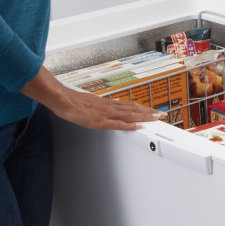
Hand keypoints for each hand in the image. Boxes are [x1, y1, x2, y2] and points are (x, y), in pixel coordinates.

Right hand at [20, 67, 166, 130]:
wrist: (62, 98)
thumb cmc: (72, 101)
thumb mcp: (90, 102)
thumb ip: (102, 105)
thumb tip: (112, 106)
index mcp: (107, 104)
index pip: (129, 106)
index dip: (142, 108)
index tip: (153, 111)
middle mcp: (109, 107)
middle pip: (133, 109)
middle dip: (149, 112)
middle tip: (162, 114)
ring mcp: (105, 114)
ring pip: (129, 115)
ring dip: (144, 117)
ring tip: (157, 118)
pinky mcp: (99, 121)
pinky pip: (117, 124)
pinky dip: (129, 125)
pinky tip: (138, 127)